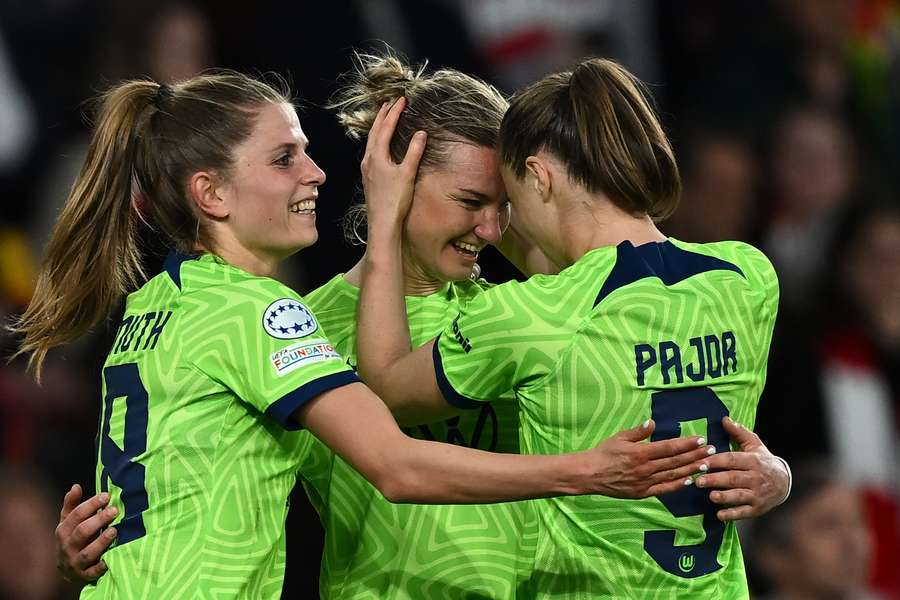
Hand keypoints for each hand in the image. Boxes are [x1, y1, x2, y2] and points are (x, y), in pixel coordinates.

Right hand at [56, 484, 117, 583]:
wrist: (67, 568)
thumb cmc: (72, 538)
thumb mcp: (69, 522)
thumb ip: (72, 505)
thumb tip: (75, 486)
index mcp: (63, 531)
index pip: (76, 515)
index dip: (91, 504)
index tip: (106, 496)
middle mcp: (67, 547)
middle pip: (82, 532)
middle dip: (99, 520)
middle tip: (115, 510)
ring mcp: (75, 562)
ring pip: (88, 553)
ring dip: (101, 542)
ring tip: (115, 530)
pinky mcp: (85, 575)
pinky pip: (93, 572)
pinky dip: (101, 566)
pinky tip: (110, 559)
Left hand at [360, 98, 426, 232]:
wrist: (382, 223)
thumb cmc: (394, 200)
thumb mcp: (407, 173)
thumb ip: (414, 152)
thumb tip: (421, 132)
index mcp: (376, 156)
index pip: (386, 127)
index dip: (395, 112)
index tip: (402, 100)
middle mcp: (368, 160)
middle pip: (375, 131)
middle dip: (383, 115)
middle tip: (390, 102)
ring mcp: (367, 169)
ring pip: (371, 141)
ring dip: (378, 127)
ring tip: (385, 118)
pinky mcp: (369, 177)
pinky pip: (372, 151)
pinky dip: (377, 141)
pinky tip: (381, 145)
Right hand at [586, 420, 714, 497]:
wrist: (590, 474)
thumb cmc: (604, 453)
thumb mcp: (619, 437)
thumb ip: (638, 432)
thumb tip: (653, 422)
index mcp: (640, 453)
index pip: (669, 447)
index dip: (686, 443)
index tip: (700, 439)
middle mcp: (646, 468)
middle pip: (675, 461)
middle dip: (695, 455)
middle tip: (711, 450)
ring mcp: (645, 482)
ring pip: (673, 475)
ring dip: (691, 469)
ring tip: (706, 464)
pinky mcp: (643, 492)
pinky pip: (664, 489)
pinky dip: (678, 485)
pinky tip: (690, 480)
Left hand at [696, 417, 790, 520]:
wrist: (785, 482)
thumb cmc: (762, 461)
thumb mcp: (754, 444)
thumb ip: (739, 432)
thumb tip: (724, 418)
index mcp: (753, 460)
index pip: (732, 460)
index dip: (716, 461)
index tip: (700, 462)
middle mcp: (756, 478)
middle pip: (734, 478)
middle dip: (716, 480)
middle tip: (698, 481)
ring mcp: (758, 494)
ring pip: (739, 496)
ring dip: (724, 497)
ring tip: (710, 496)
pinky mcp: (758, 508)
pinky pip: (745, 513)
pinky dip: (732, 514)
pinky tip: (719, 515)